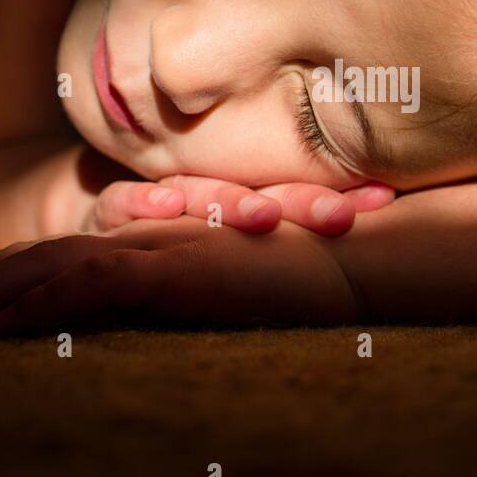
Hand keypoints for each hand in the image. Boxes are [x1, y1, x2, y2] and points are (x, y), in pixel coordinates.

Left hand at [0, 217, 360, 332]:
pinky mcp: (174, 272)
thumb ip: (160, 289)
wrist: (343, 260)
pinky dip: (45, 303)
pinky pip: (95, 284)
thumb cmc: (283, 278)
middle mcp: (132, 243)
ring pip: (45, 269)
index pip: (45, 262)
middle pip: (27, 262)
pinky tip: (2, 326)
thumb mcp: (208, 287)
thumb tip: (114, 314)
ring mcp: (151, 253)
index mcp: (134, 247)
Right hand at [85, 175, 393, 236]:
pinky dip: (140, 204)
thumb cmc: (176, 254)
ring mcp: (156, 203)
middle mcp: (202, 197)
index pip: (295, 194)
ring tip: (261, 217)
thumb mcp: (231, 262)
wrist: (92, 246)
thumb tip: (370, 285)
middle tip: (340, 215)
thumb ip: (288, 261)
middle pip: (255, 192)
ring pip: (194, 194)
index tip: (384, 198)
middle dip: (298, 200)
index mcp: (242, 204)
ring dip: (226, 202)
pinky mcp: (104, 215)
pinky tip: (164, 208)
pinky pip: (120, 203)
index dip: (338, 193)